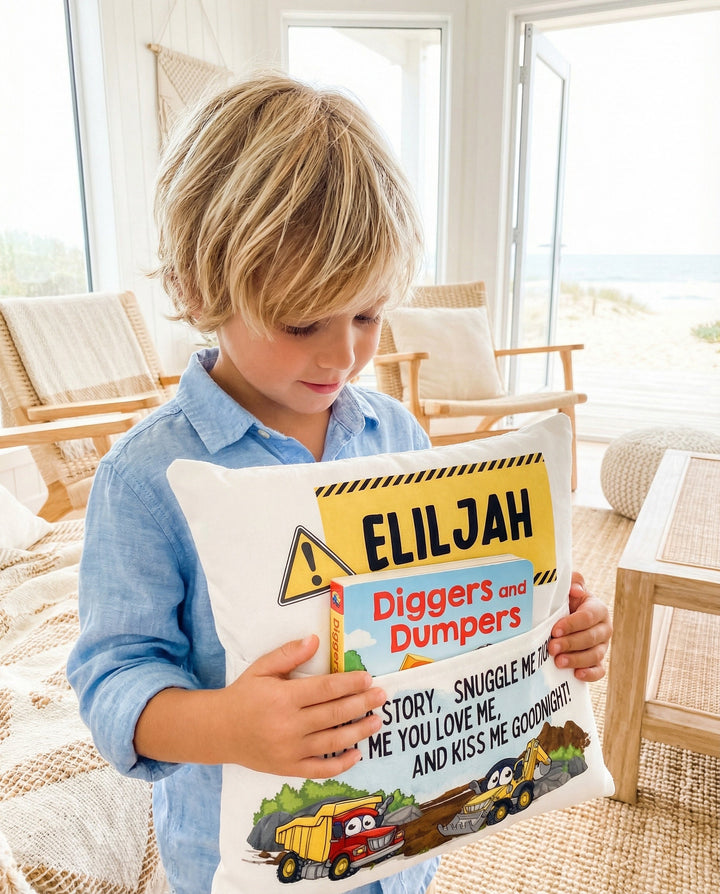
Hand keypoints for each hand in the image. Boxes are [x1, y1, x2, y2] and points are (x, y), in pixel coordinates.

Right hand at [221, 634, 386, 777]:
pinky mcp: (288, 768)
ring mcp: (289, 750)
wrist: (218, 731)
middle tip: (382, 696)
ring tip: (377, 721)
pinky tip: (356, 753)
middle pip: (334, 714)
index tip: (368, 678)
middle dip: (362, 704)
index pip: (325, 689)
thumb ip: (288, 654)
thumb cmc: (244, 695)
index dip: (349, 683)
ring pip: (333, 742)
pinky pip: (320, 769)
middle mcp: (288, 725)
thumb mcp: (262, 668)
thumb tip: (315, 640)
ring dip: (359, 731)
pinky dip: (341, 764)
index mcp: (283, 698)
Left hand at [548, 571, 611, 681]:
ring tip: (558, 662)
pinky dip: (590, 674)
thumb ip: (573, 582)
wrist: (566, 617)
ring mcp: (602, 647)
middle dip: (570, 643)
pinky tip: (576, 675)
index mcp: (598, 609)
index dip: (572, 624)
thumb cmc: (566, 601)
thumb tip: (576, 590)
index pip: (588, 617)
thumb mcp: (568, 589)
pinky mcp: (598, 662)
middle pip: (591, 638)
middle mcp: (604, 628)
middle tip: (552, 648)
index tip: (555, 630)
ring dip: (576, 660)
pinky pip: (599, 671)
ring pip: (594, 655)